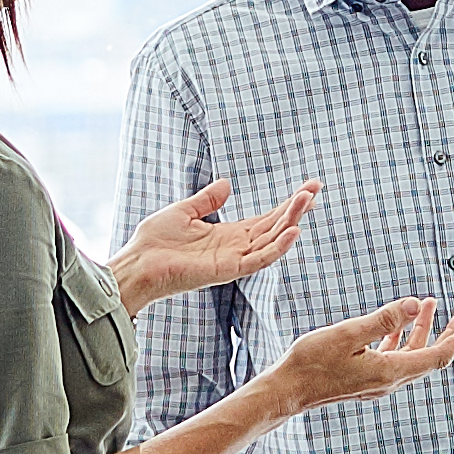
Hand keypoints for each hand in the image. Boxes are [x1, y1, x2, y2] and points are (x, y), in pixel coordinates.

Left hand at [113, 177, 317, 310]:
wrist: (137, 262)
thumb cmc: (154, 242)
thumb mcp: (184, 211)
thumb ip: (207, 200)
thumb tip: (226, 184)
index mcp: (228, 235)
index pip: (266, 219)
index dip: (287, 205)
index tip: (308, 189)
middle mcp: (236, 248)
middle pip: (274, 227)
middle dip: (296, 209)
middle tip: (316, 189)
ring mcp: (234, 260)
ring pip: (272, 240)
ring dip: (291, 220)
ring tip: (308, 200)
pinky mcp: (228, 270)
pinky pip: (259, 259)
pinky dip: (277, 247)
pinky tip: (293, 231)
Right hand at [258, 295, 453, 416]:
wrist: (287, 390)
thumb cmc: (312, 361)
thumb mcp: (349, 334)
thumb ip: (384, 319)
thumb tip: (416, 304)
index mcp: (390, 371)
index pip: (437, 356)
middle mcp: (389, 380)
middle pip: (430, 357)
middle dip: (450, 335)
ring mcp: (377, 381)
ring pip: (412, 355)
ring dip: (425, 331)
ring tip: (430, 306)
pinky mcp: (365, 378)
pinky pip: (394, 357)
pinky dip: (402, 338)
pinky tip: (398, 324)